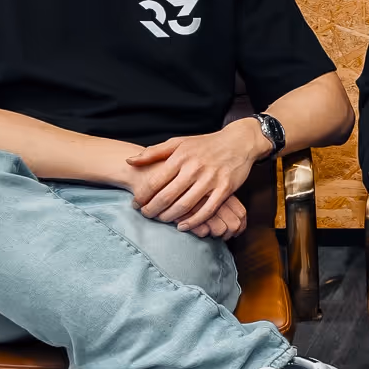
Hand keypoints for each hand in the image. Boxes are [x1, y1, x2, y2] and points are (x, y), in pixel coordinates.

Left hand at [125, 120, 265, 230]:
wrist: (238, 142)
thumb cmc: (205, 144)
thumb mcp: (178, 142)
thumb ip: (153, 152)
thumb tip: (129, 161)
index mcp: (181, 156)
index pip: (155, 181)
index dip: (142, 196)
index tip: (135, 204)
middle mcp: (194, 168)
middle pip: (167, 196)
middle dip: (152, 210)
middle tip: (146, 215)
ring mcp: (211, 179)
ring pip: (185, 205)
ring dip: (169, 217)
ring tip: (161, 220)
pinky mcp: (225, 189)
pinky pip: (207, 211)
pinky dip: (193, 222)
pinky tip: (183, 226)